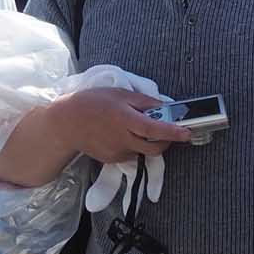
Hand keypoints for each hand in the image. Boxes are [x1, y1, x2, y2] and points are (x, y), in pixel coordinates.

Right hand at [54, 87, 191, 164]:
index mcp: (125, 119)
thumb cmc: (92, 103)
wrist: (66, 124)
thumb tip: (164, 106)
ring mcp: (118, 152)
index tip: (188, 133)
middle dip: (166, 141)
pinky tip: (121, 134)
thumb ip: (144, 102)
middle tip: (167, 130)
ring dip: (148, 142)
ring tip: (135, 128)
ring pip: (144, 151)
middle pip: (155, 147)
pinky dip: (134, 145)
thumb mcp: (119, 94)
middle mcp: (123, 138)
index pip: (155, 129)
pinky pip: (132, 154)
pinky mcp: (113, 159)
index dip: (173, 132)